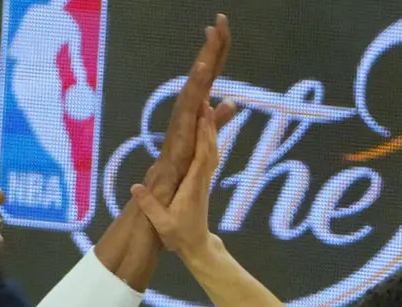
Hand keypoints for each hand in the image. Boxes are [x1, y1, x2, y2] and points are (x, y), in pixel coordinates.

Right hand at [131, 105, 220, 254]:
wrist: (197, 246)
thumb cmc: (179, 236)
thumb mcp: (161, 224)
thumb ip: (149, 206)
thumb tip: (135, 187)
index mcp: (193, 187)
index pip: (201, 157)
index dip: (203, 136)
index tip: (203, 117)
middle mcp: (201, 180)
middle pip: (208, 148)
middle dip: (207, 125)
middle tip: (206, 101)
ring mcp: (204, 180)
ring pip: (210, 151)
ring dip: (209, 129)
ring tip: (207, 107)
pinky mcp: (202, 182)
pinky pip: (207, 157)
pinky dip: (207, 140)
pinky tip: (206, 129)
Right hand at [143, 14, 237, 197]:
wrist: (170, 194)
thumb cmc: (184, 167)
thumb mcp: (207, 137)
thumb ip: (217, 119)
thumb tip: (230, 102)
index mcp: (197, 106)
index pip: (210, 73)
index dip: (218, 50)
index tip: (223, 24)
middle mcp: (189, 108)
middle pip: (204, 71)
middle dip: (213, 45)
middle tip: (221, 18)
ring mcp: (184, 117)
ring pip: (196, 83)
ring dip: (205, 60)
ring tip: (212, 35)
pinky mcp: (182, 130)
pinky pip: (191, 105)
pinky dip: (198, 86)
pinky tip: (205, 70)